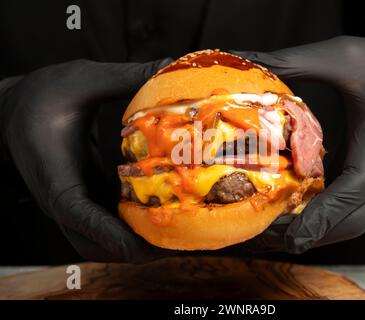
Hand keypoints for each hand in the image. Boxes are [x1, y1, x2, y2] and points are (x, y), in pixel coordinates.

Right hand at [0, 59, 174, 261]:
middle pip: (96, 245)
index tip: (145, 247)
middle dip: (135, 251)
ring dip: (135, 248)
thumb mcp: (81, 80)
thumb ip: (125, 76)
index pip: (79, 215)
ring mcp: (71, 206)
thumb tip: (170, 65)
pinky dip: (130, 233)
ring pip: (101, 244)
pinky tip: (161, 221)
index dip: (112, 234)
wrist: (11, 110)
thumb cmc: (39, 96)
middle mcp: (62, 201)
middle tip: (179, 246)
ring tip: (177, 241)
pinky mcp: (81, 202)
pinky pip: (105, 230)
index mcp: (55, 176)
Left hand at [234, 36, 364, 253]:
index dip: (324, 214)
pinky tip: (287, 214)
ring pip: (350, 223)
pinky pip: (346, 211)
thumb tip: (248, 60)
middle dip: (309, 234)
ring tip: (268, 232)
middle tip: (263, 235)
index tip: (291, 234)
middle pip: (352, 220)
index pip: (355, 187)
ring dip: (312, 233)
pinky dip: (318, 220)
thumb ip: (295, 61)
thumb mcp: (343, 55)